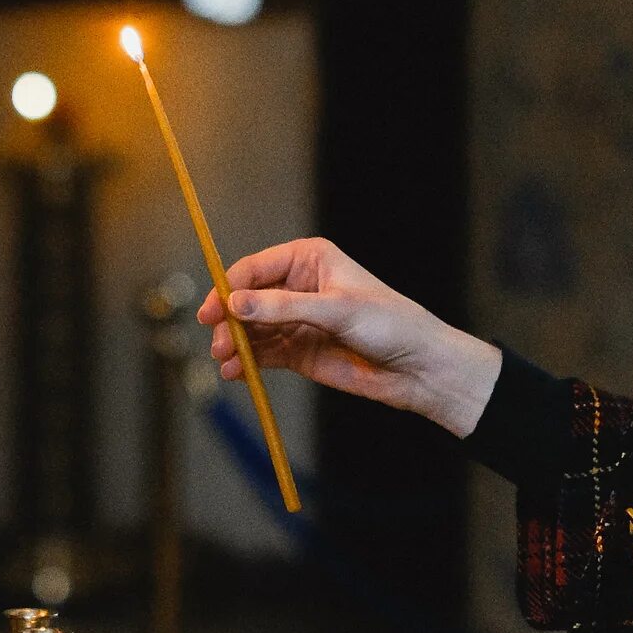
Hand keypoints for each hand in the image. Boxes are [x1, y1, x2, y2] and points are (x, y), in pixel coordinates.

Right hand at [198, 237, 502, 437]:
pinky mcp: (299, 351)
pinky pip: (263, 353)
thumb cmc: (391, 325)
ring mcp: (297, 320)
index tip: (213, 312)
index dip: (229, 289)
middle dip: (229, 322)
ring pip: (251, 329)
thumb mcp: (337, 310)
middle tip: (220, 344)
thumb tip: (235, 303)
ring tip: (226, 362)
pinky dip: (247, 362)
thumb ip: (284, 308)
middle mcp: (298, 287)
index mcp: (308, 260)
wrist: (419, 369)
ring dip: (235, 344)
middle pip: (247, 301)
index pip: (255, 269)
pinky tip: (236, 373)